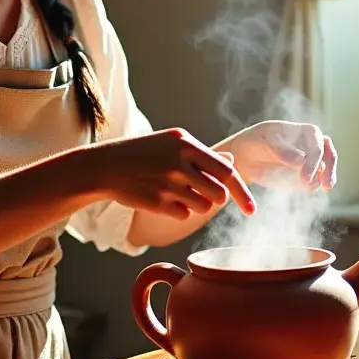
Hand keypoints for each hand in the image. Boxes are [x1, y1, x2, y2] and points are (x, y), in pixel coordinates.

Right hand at [90, 127, 256, 220]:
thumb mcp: (172, 144)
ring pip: (203, 206)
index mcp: (186, 144)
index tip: (252, 210)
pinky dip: (180, 211)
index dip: (243, 193)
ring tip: (178, 192)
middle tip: (200, 191)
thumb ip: (203, 155)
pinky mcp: (157, 201)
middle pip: (219, 193)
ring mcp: (168, 183)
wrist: (106, 166)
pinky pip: (185, 215)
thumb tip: (232, 163)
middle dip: (216, 198)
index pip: (227, 172)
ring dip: (197, 204)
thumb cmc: (144, 153)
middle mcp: (179, 162)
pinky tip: (164, 198)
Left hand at [216, 121, 336, 191]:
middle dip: (329, 171)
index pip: (318, 145)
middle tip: (326, 187)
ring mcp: (311, 162)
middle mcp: (313, 146)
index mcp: (308, 132)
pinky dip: (310, 187)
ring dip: (320, 181)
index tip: (305, 177)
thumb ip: (282, 150)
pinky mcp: (305, 177)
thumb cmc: (257, 141)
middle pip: (330, 157)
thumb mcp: (265, 140)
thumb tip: (301, 160)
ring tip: (308, 188)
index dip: (314, 161)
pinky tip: (304, 189)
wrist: (247, 156)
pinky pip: (312, 183)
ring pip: (324, 172)